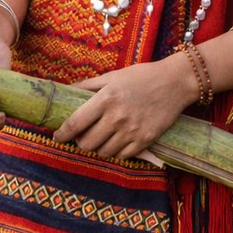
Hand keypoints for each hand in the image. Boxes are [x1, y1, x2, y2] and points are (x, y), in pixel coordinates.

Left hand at [53, 59, 192, 160]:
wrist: (175, 82)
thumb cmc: (141, 76)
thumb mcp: (112, 76)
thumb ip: (88, 85)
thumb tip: (66, 90)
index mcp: (106, 98)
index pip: (76, 123)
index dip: (63, 133)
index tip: (56, 136)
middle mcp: (117, 117)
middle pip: (87, 143)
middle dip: (81, 141)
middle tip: (84, 135)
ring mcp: (132, 131)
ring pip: (103, 152)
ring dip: (99, 147)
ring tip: (102, 137)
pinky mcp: (145, 140)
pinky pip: (122, 156)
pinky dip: (117, 151)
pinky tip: (118, 140)